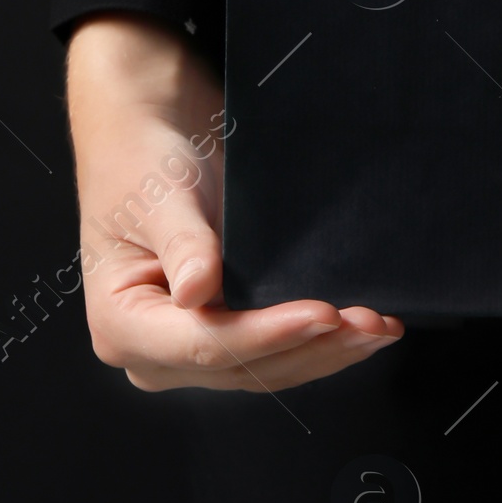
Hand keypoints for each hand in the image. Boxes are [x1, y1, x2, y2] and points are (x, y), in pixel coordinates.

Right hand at [66, 13, 402, 392]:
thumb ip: (182, 244)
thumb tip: (197, 292)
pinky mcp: (221, 331)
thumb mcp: (158, 196)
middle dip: (311, 347)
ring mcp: (187, 348)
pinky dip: (317, 342)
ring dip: (326, 352)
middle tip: (371, 323)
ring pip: (266, 369)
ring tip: (379, 329)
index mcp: (121, 325)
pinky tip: (361, 331)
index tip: (325, 313)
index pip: (205, 344)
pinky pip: (273, 352)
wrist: (148, 134)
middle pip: (242, 367)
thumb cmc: (142, 160)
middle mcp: (153, 351)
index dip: (268, 333)